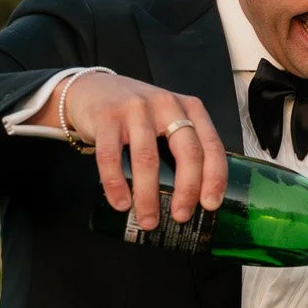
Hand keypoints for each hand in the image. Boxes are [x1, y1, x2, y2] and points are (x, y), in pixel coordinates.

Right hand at [58, 74, 227, 228]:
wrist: (93, 88)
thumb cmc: (136, 113)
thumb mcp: (168, 118)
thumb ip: (182, 145)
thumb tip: (193, 198)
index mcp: (189, 108)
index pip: (211, 145)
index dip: (214, 178)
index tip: (210, 204)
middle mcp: (166, 105)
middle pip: (186, 152)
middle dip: (187, 190)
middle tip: (181, 216)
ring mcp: (136, 109)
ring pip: (148, 159)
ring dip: (148, 196)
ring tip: (148, 220)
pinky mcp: (106, 117)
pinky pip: (111, 157)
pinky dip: (116, 185)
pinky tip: (121, 203)